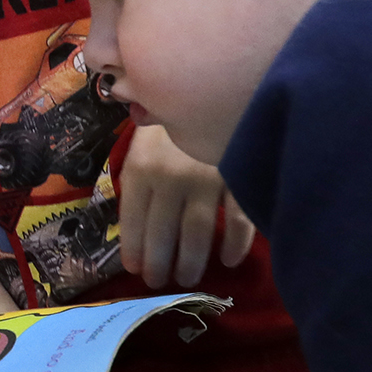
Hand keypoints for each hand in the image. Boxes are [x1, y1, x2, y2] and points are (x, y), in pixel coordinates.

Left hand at [120, 124, 255, 287]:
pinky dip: (235, 243)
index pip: (133, 219)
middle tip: (159, 283)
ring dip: (192, 261)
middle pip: (163, 231)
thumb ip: (138, 183)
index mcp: (142, 167)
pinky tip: (229, 260)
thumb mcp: (144, 147)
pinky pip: (238, 217)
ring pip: (197, 231)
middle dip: (160, 263)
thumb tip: (133, 233)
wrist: (209, 87)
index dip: (133, 248)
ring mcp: (207, 176)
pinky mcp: (237, 175)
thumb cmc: (171, 124)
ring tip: (187, 278)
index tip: (135, 270)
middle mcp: (171, 175)